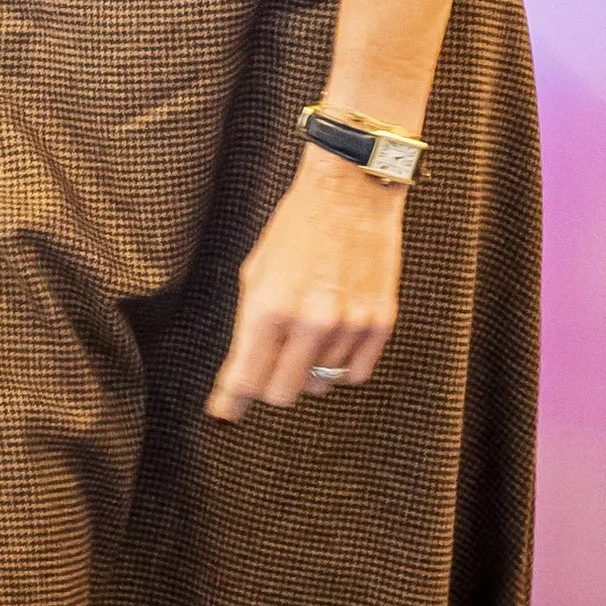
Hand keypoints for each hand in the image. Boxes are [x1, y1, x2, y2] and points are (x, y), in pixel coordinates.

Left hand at [207, 146, 406, 422]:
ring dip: (310, 366)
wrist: (350, 192)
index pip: (247, 379)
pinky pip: (356, 374)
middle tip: (271, 363)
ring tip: (309, 326)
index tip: (225, 412)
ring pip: (321, 384)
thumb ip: (246, 332)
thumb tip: (236, 384)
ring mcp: (349, 324)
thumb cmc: (296, 230)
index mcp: (269, 307)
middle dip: (271, 384)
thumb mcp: (255, 275)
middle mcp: (310, 321)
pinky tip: (335, 336)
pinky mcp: (380, 322)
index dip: (232, 401)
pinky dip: (342, 364)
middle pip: (284, 393)